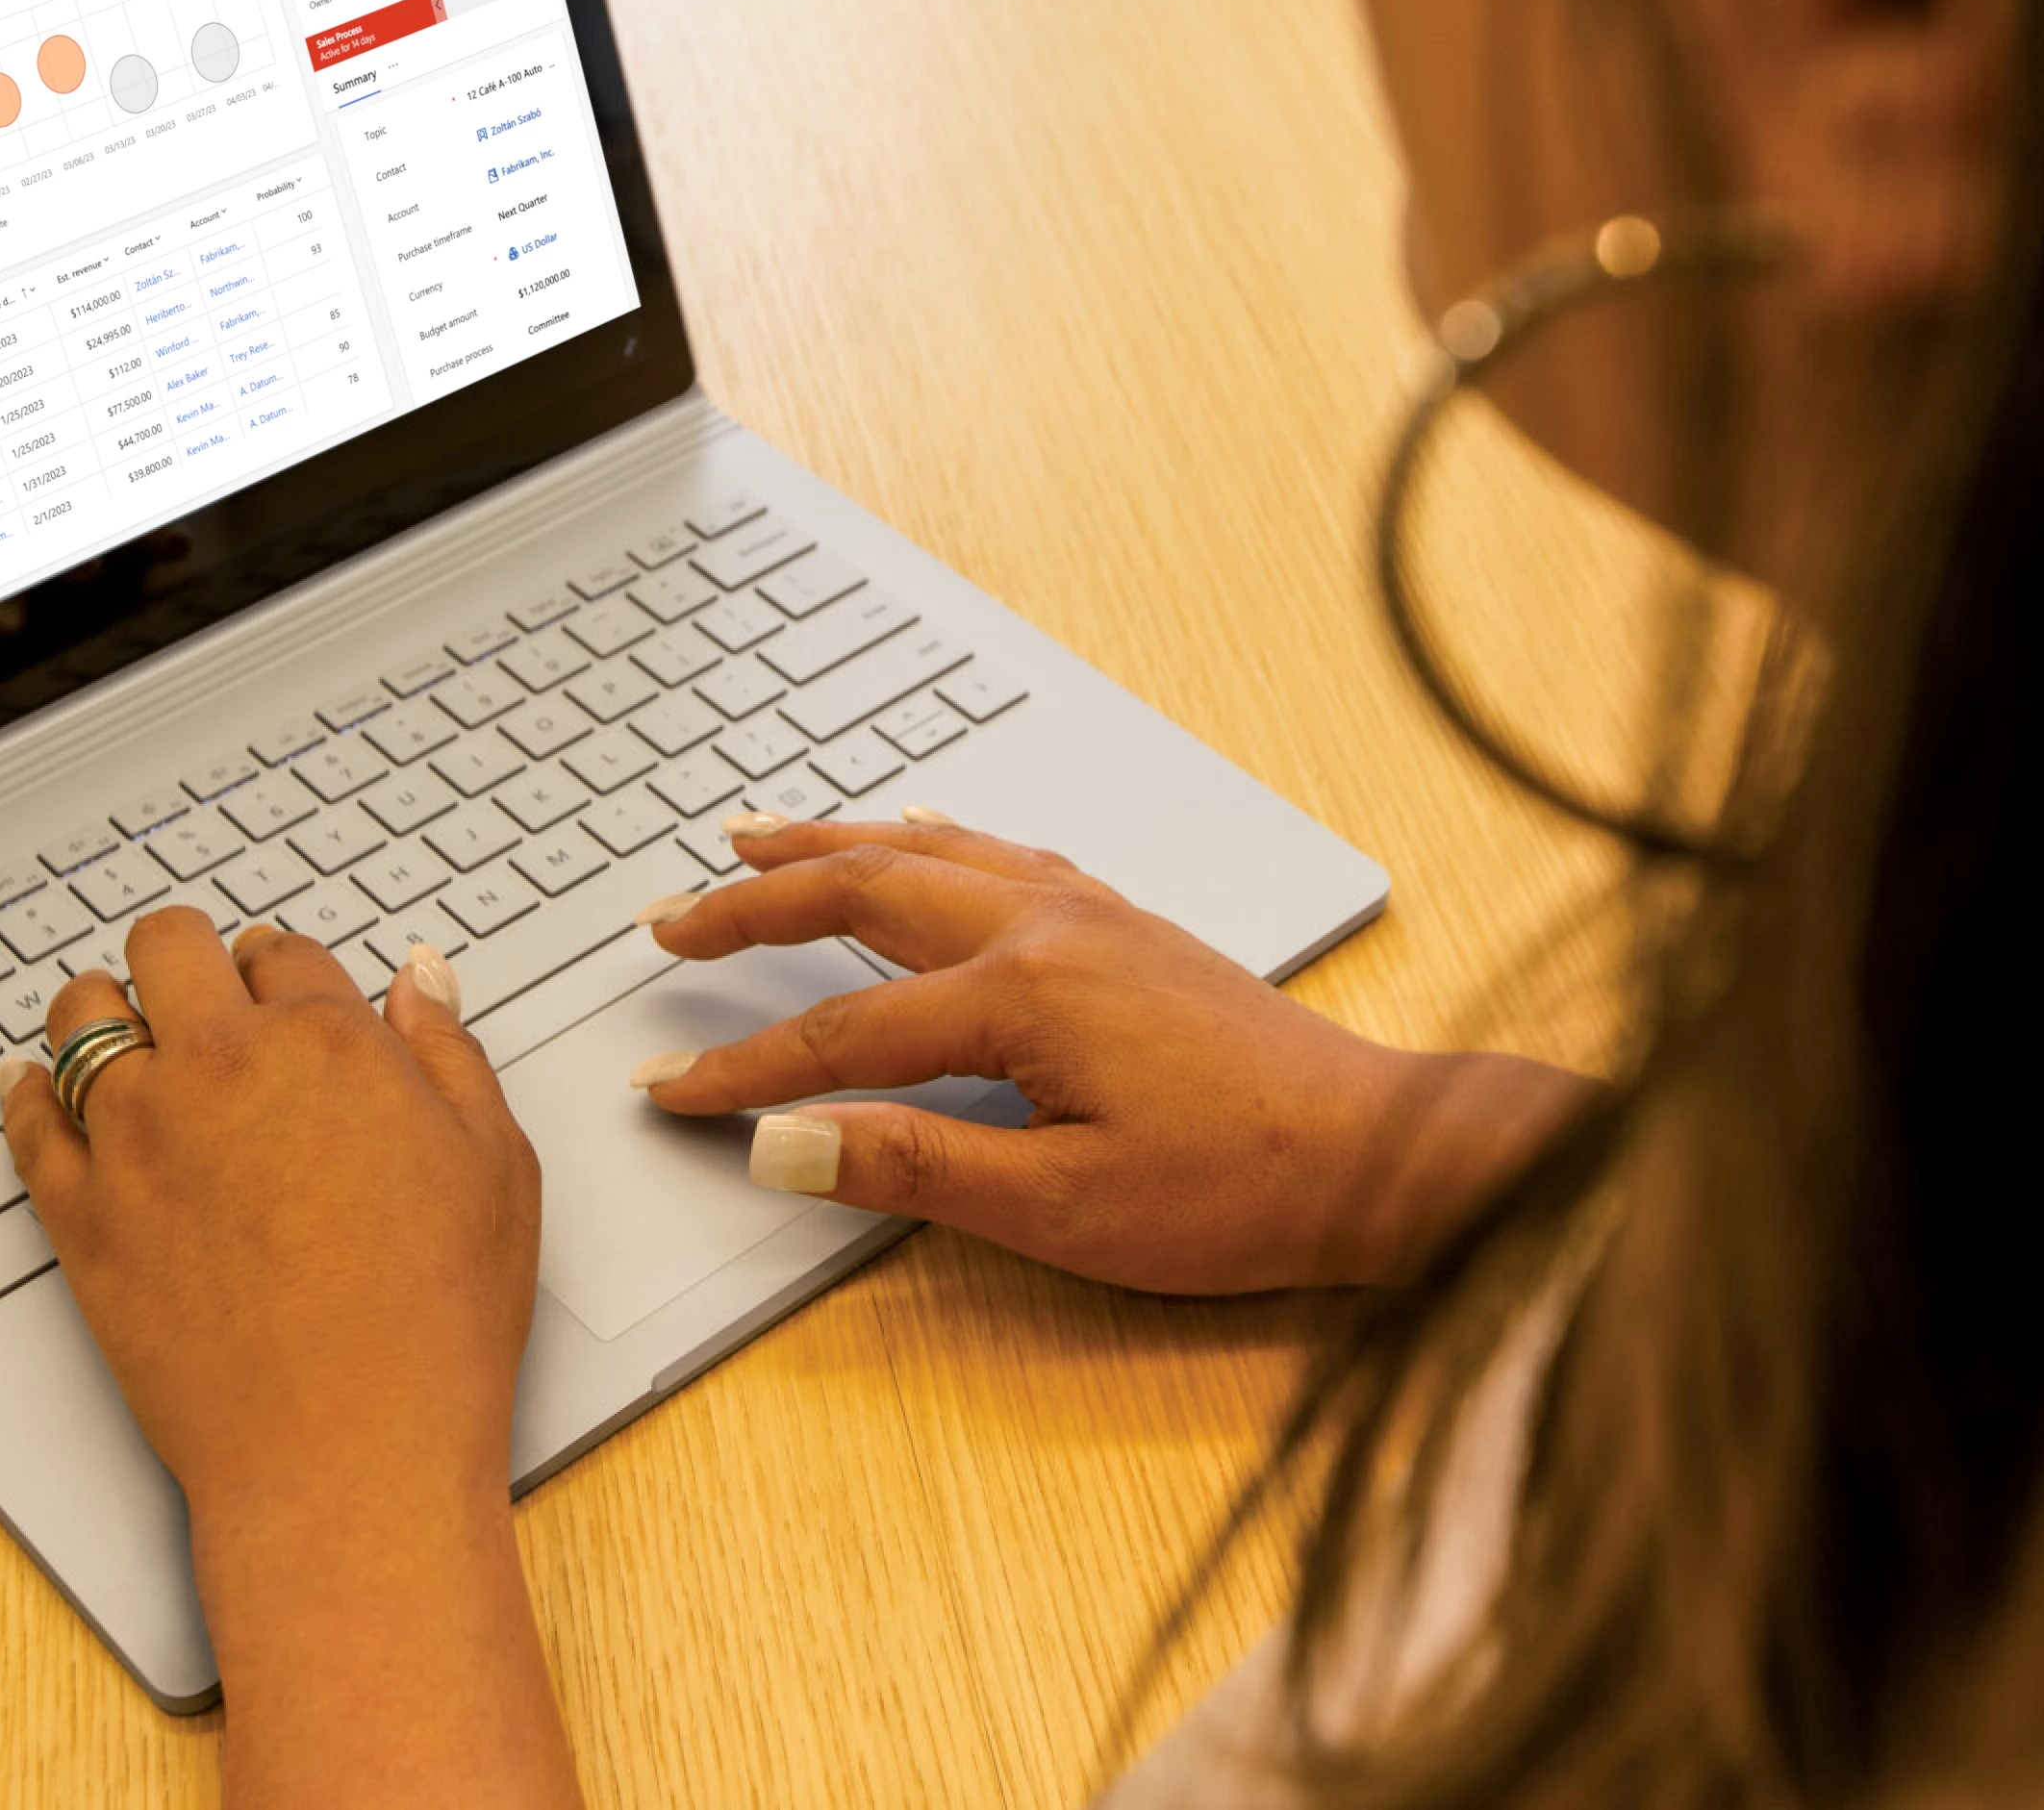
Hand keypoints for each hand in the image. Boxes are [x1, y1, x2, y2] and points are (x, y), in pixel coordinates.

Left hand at [3, 911, 578, 1808]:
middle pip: (169, 948)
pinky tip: (32, 1085)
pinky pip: (27, 1120)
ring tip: (117, 1027)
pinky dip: (26, 1092)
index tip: (281, 988)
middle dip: (186, 958)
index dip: (283, 966)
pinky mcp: (80, 1214)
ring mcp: (137, 1137)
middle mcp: (220, 1069)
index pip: (284, 953)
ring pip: (82, 1014)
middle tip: (196, 988)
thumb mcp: (494, 1168)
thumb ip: (451, 1055)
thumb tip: (417, 981)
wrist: (345, 1452)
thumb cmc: (435, 1322)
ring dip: (102, 1006)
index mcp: (328, 1044)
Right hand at [637, 813, 1591, 1292]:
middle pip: (864, 891)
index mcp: (1022, 994)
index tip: (667, 1089)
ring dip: (829, 843)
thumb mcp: (1064, 1209)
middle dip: (754, 904)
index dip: (742, 1069)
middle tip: (670, 920)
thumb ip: (914, 1168)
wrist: (1377, 1151)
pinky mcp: (1125, 922)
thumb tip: (783, 1142)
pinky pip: (994, 850)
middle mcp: (1048, 925)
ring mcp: (1091, 912)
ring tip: (750, 836)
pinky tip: (911, 833)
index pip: (839, 1032)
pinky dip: (923, 837)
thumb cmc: (1239, 1190)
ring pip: (927, 850)